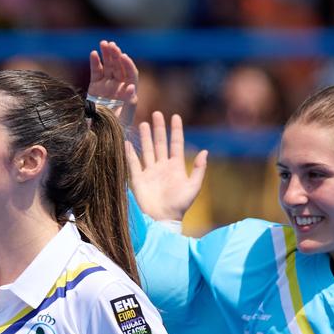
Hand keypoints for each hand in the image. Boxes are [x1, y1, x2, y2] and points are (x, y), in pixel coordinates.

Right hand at [87, 39, 140, 135]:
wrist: (100, 134)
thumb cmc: (116, 128)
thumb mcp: (124, 116)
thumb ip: (128, 101)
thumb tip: (131, 87)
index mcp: (129, 92)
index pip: (131, 74)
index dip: (127, 64)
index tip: (122, 56)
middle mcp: (119, 86)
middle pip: (119, 66)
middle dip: (116, 55)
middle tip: (111, 45)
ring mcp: (107, 85)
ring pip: (108, 66)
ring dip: (107, 54)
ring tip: (103, 44)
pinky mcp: (95, 87)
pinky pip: (96, 72)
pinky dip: (95, 62)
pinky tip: (93, 54)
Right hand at [124, 110, 207, 224]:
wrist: (163, 219)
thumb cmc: (180, 205)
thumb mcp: (194, 187)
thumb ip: (199, 169)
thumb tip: (205, 151)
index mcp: (176, 166)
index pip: (176, 143)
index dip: (176, 130)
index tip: (175, 116)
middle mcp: (162, 166)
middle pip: (160, 143)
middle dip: (158, 128)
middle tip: (156, 113)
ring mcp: (149, 172)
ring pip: (147, 150)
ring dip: (145, 137)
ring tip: (143, 124)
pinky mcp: (138, 180)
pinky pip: (133, 164)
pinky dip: (130, 154)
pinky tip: (127, 143)